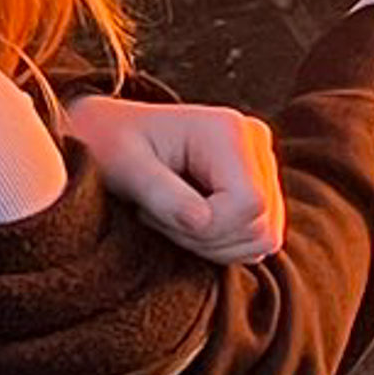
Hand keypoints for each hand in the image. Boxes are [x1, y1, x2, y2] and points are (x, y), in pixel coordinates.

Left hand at [69, 97, 286, 264]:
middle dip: (205, 238)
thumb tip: (201, 221)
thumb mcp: (124, 166)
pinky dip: (223, 245)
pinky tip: (188, 221)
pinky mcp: (259, 186)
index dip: (207, 228)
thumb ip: (161, 193)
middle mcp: (255, 142)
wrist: (108, 133)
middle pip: (260, 225)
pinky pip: (261, 238)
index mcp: (228, 130)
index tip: (154, 212)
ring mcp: (261, 164)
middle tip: (158, 216)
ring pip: (265, 237)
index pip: (248, 204)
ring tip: (170, 217)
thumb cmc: (110, 144)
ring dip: (212, 244)